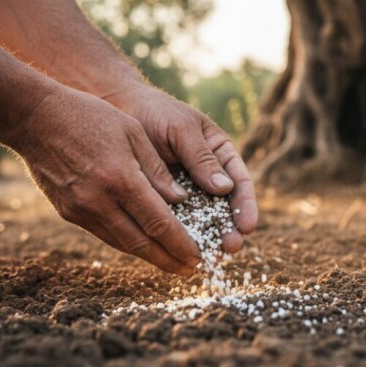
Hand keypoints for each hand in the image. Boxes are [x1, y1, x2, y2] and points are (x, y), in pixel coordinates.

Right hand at [7, 86, 200, 274]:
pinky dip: (127, 242)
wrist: (35, 119)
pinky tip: (143, 244)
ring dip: (149, 256)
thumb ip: (157, 170)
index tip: (198, 256)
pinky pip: (104, 233)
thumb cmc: (90, 117)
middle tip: (191, 270)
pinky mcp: (68, 212)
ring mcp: (81, 210)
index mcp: (121, 179)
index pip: (159, 222)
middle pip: (142, 243)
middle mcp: (99, 201)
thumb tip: (181, 200)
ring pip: (122, 243)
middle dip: (169, 260)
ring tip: (172, 262)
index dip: (180, 244)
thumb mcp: (133, 132)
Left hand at [110, 85, 257, 252]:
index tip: (246, 225)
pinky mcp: (164, 201)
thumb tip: (225, 188)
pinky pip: (175, 220)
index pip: (240, 182)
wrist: (119, 110)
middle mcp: (208, 175)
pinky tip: (180, 250)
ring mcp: (187, 190)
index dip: (245, 205)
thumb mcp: (182, 129)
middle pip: (224, 207)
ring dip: (208, 238)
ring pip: (202, 219)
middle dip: (229, 229)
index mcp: (221, 154)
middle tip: (230, 248)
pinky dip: (180, 236)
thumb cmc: (156, 113)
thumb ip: (201, 157)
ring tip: (210, 256)